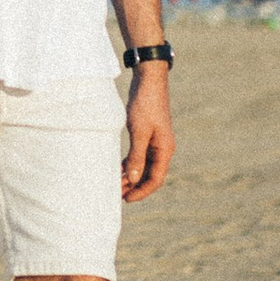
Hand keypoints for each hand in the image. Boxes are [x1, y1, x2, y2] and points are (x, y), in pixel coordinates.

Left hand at [121, 74, 175, 201]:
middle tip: (117, 194)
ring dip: (131, 176)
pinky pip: (139, 156)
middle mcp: (162, 149)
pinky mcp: (147, 135)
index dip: (142, 191)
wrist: (148, 81)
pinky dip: (130, 163)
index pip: (155, 179)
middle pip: (150, 175)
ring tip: (115, 184)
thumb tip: (134, 179)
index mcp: (165, 150)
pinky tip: (119, 169)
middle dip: (134, 186)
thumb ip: (137, 156)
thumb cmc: (145, 104)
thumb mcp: (139, 132)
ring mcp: (155, 142)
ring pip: (144, 166)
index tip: (126, 199)